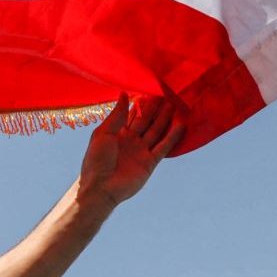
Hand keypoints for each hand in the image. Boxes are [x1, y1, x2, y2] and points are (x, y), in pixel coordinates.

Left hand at [77, 92, 186, 209]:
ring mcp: (141, 151)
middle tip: (167, 92)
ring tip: (175, 104)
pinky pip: (163, 147)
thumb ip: (117, 115)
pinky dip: (172, 137)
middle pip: (147, 121)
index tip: (151, 88)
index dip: (141, 103)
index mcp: (117, 133)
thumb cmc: (96, 160)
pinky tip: (180, 125)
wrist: (100, 187)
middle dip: (156, 108)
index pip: (132, 114)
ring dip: (165, 119)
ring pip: (156, 131)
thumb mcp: (103, 133)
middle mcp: (131, 140)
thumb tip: (124, 93)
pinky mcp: (150, 162)